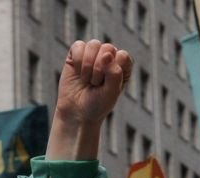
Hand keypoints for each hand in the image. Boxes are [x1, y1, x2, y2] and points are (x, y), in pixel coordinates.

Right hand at [47, 40, 132, 159]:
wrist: (77, 111)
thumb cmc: (98, 103)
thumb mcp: (111, 92)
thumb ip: (114, 73)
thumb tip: (107, 53)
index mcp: (123, 67)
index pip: (123, 56)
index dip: (113, 69)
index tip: (107, 84)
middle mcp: (109, 58)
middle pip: (108, 48)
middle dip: (99, 68)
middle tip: (95, 84)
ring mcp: (93, 54)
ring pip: (93, 44)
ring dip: (88, 65)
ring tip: (87, 80)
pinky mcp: (76, 54)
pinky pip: (78, 45)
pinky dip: (78, 60)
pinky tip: (78, 72)